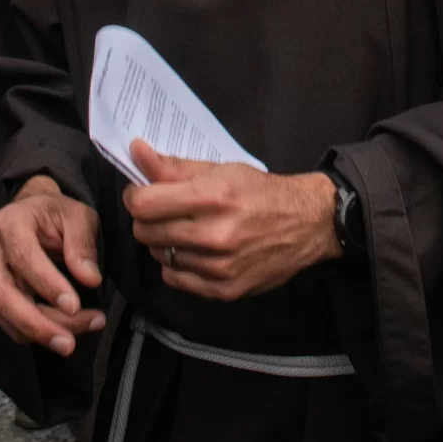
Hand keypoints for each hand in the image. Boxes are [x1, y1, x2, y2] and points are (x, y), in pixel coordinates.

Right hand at [0, 175, 105, 355]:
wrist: (33, 213)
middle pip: (2, 294)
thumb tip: (90, 279)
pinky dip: (33, 334)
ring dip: (39, 333)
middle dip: (36, 323)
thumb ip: (82, 244)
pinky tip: (62, 334)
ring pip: (4, 314)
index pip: (23, 256)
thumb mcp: (77, 216)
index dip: (47, 284)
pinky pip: (6, 323)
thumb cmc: (56, 214)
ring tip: (73, 340)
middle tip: (68, 343)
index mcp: (8, 222)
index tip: (74, 306)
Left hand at [121, 143, 337, 300]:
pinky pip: (175, 279)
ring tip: (186, 230)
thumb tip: (136, 152)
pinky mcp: (225, 290)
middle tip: (165, 212)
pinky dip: (178, 265)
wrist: (307, 224)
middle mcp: (215, 235)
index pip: (144, 204)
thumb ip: (174, 166)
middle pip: (146, 232)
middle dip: (148, 219)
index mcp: (213, 197)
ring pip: (160, 255)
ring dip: (165, 242)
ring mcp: (220, 267)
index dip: (135, 196)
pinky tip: (195, 251)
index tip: (142, 194)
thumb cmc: (261, 192)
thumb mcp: (221, 170)